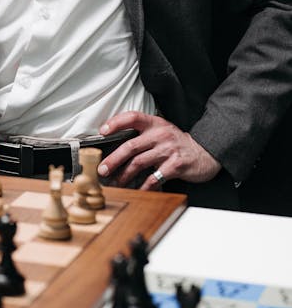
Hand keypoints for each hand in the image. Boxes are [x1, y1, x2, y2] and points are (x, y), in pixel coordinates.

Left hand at [96, 111, 221, 188]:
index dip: (115, 122)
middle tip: (103, 169)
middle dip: (113, 159)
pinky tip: (137, 190)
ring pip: (139, 163)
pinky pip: (154, 178)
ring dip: (124, 175)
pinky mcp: (175, 166)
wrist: (205, 153)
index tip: (102, 131)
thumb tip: (115, 145)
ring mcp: (168, 150)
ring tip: (116, 182)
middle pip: (130, 146)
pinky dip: (143, 186)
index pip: (132, 117)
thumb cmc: (177, 143)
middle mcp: (160, 135)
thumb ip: (143, 134)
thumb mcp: (162, 131)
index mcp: (155, 123)